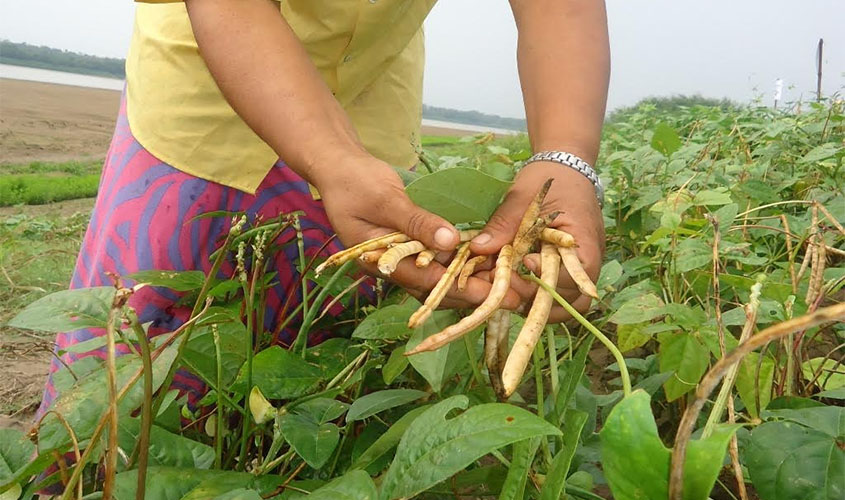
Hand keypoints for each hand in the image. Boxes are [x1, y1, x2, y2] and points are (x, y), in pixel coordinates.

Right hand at [315, 154, 522, 310]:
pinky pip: (440, 261)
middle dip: (474, 293)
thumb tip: (452, 241)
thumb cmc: (354, 182)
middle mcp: (393, 267)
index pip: (424, 282)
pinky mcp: (412, 245)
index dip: (459, 289)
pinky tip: (489, 263)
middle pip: (437, 288)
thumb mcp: (385, 199)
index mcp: (380, 263)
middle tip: (512, 296)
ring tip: (509, 285)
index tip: (490, 294)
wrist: (339, 167)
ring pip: (441, 278)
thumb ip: (416, 221)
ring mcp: (402, 257)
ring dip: (473, 281)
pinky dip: (463, 263)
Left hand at [469, 160, 604, 321]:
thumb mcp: (522, 198)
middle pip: (572, 300)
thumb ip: (503, 225)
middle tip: (508, 286)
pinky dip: (539, 297)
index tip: (524, 261)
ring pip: (568, 305)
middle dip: (537, 299)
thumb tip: (479, 248)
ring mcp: (581, 269)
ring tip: (509, 293)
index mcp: (583, 240)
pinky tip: (516, 288)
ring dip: (539, 305)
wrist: (566, 167)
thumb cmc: (548, 180)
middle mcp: (589, 262)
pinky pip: (560, 294)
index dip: (547, 276)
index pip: (574, 276)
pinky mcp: (570, 271)